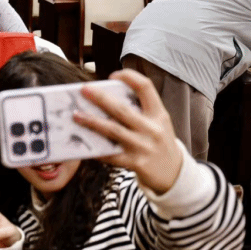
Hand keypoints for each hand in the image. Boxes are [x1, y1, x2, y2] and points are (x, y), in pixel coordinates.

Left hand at [74, 69, 182, 194]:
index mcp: (159, 114)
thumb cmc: (159, 142)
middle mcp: (152, 129)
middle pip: (123, 110)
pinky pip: (111, 154)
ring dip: (92, 121)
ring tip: (76, 115)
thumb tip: (106, 98)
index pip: (145, 87)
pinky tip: (84, 143)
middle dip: (101, 98)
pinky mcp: (135, 163)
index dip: (129, 77)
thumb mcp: (158, 122)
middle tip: (84, 89)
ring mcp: (144, 147)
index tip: (113, 76)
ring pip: (113, 131)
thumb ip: (140, 110)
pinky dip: (97, 148)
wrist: (174, 173)